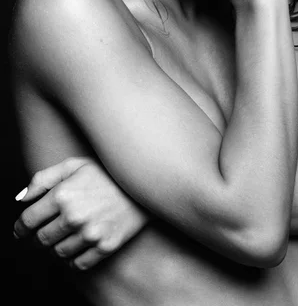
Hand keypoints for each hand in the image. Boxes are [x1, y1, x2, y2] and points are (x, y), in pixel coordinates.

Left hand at [14, 157, 151, 269]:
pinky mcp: (106, 246)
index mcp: (63, 194)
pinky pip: (78, 264)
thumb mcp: (75, 165)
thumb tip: (21, 199)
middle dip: (37, 238)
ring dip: (56, 247)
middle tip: (43, 233)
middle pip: (41, 240)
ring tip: (64, 236)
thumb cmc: (107, 172)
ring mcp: (91, 234)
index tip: (21, 229)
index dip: (20, 227)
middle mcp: (75, 217)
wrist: (145, 183)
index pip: (28, 220)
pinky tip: (78, 245)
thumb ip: (43, 179)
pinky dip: (73, 259)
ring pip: (58, 253)